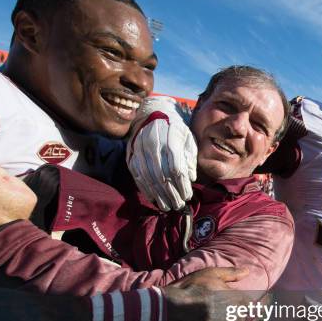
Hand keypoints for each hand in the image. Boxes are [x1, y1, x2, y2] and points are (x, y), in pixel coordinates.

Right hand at [127, 96, 196, 210]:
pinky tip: (153, 198)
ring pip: (148, 177)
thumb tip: (190, 178)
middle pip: (162, 174)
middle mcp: (153, 142)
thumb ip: (190, 157)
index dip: (182, 184)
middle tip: (178, 206)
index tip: (188, 196)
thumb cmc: (176, 129)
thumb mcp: (188, 138)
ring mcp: (139, 148)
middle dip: (171, 193)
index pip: (176, 167)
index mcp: (171, 137)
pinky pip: (137, 175)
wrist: (154, 114)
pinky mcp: (131, 153)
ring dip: (158, 195)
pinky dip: (145, 188)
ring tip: (167, 206)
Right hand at [163, 267, 261, 320]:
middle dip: (244, 314)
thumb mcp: (209, 274)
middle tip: (241, 310)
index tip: (267, 302)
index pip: (254, 305)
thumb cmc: (189, 289)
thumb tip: (247, 271)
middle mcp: (233, 318)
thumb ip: (230, 273)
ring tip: (223, 317)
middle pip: (245, 319)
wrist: (168, 312)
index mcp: (235, 300)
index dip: (261, 304)